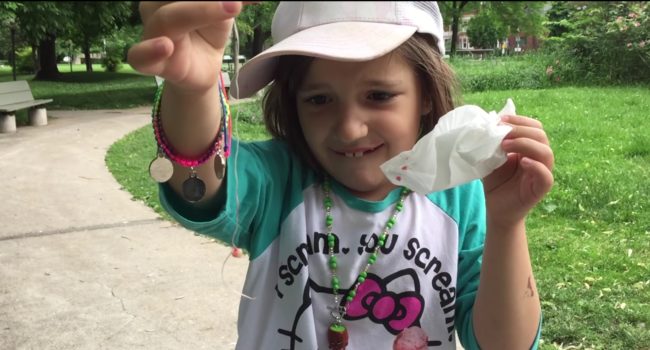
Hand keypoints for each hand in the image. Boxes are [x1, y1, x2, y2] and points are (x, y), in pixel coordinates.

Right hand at [127, 1, 243, 91]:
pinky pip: (139, 56)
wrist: (204, 67)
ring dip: (200, 11)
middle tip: (237, 1)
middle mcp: (155, 6)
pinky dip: (150, 50)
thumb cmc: (208, 30)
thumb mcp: (225, 8)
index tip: (239, 0)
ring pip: (166, 17)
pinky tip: (166, 46)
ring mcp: (151, 32)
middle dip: (208, 0)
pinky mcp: (151, 61)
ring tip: (231, 7)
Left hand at [482, 115, 554, 228]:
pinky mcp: (541, 188)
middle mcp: (539, 158)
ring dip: (525, 144)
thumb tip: (489, 124)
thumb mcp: (492, 158)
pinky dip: (536, 166)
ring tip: (505, 145)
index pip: (534, 127)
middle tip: (501, 133)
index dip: (519, 120)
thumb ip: (494, 143)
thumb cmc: (495, 183)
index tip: (500, 119)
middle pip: (541, 136)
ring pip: (546, 152)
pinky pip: (546, 175)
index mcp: (529, 148)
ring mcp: (542, 173)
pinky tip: (522, 162)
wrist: (496, 209)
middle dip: (521, 130)